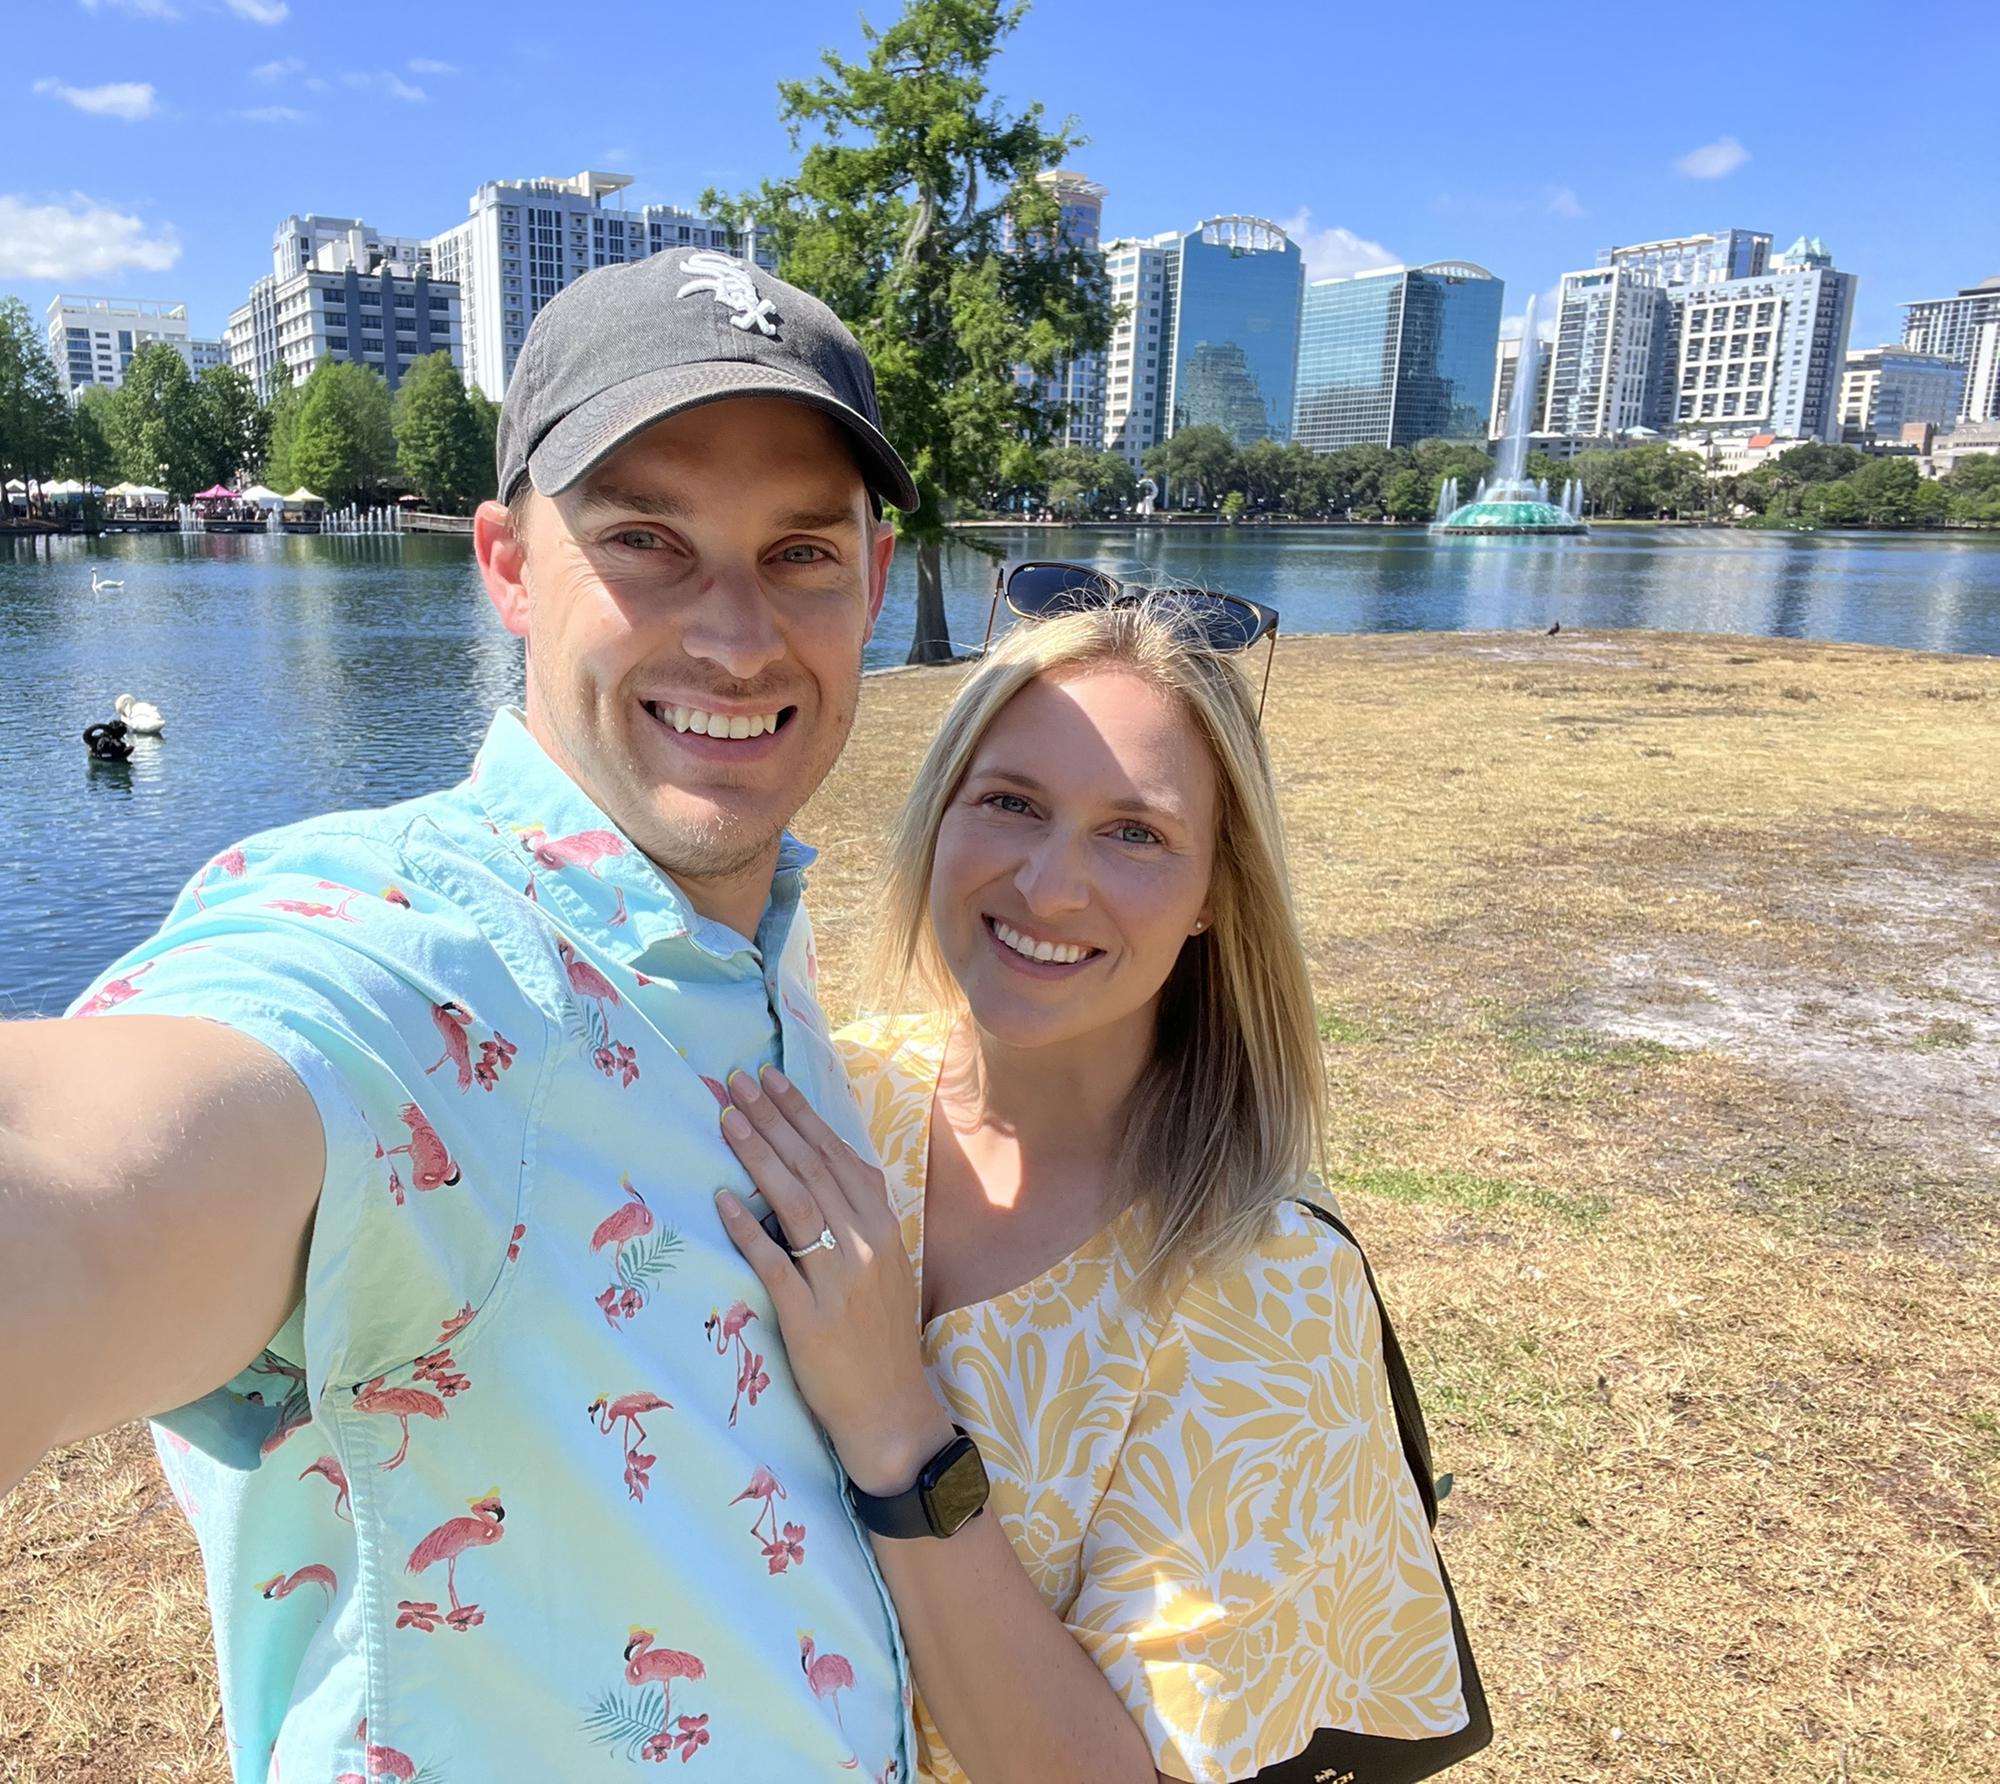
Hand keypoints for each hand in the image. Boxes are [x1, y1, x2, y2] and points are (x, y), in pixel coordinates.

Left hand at [715, 1066, 954, 1495]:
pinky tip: (722, 1200)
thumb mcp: (883, 1264)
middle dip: (772, 1120)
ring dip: (758, 1156)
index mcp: (883, 1227)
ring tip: (728, 1120)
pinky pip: (775, 1264)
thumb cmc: (879, 1334)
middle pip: (812, 1168)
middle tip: (737, 1083)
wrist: (889, 1408)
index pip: (837, 1156)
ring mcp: (838, 1280)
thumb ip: (857, 1217)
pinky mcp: (810, 1318)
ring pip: (795, 1204)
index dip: (802, 1115)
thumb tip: (817, 1167)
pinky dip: (748, 1229)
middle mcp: (865, 1244)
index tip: (771, 1080)